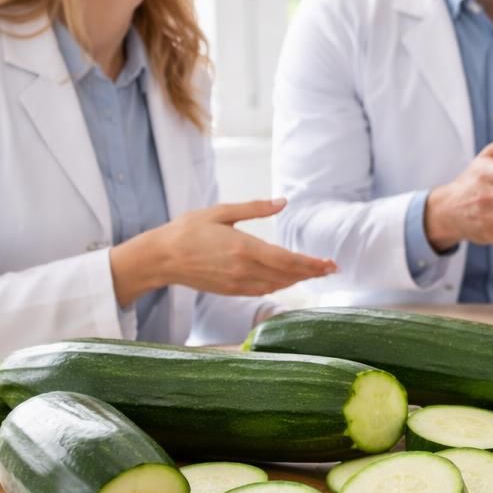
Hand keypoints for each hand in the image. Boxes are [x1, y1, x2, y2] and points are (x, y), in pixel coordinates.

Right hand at [110, 198, 336, 304]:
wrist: (161, 258)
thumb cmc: (188, 230)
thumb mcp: (221, 212)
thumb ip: (255, 208)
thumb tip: (283, 202)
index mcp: (243, 248)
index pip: (287, 260)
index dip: (311, 264)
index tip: (330, 263)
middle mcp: (243, 270)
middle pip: (287, 275)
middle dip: (312, 272)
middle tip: (332, 268)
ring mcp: (237, 283)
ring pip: (277, 285)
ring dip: (298, 280)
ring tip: (315, 273)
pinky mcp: (231, 291)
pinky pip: (262, 290)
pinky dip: (280, 285)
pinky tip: (288, 279)